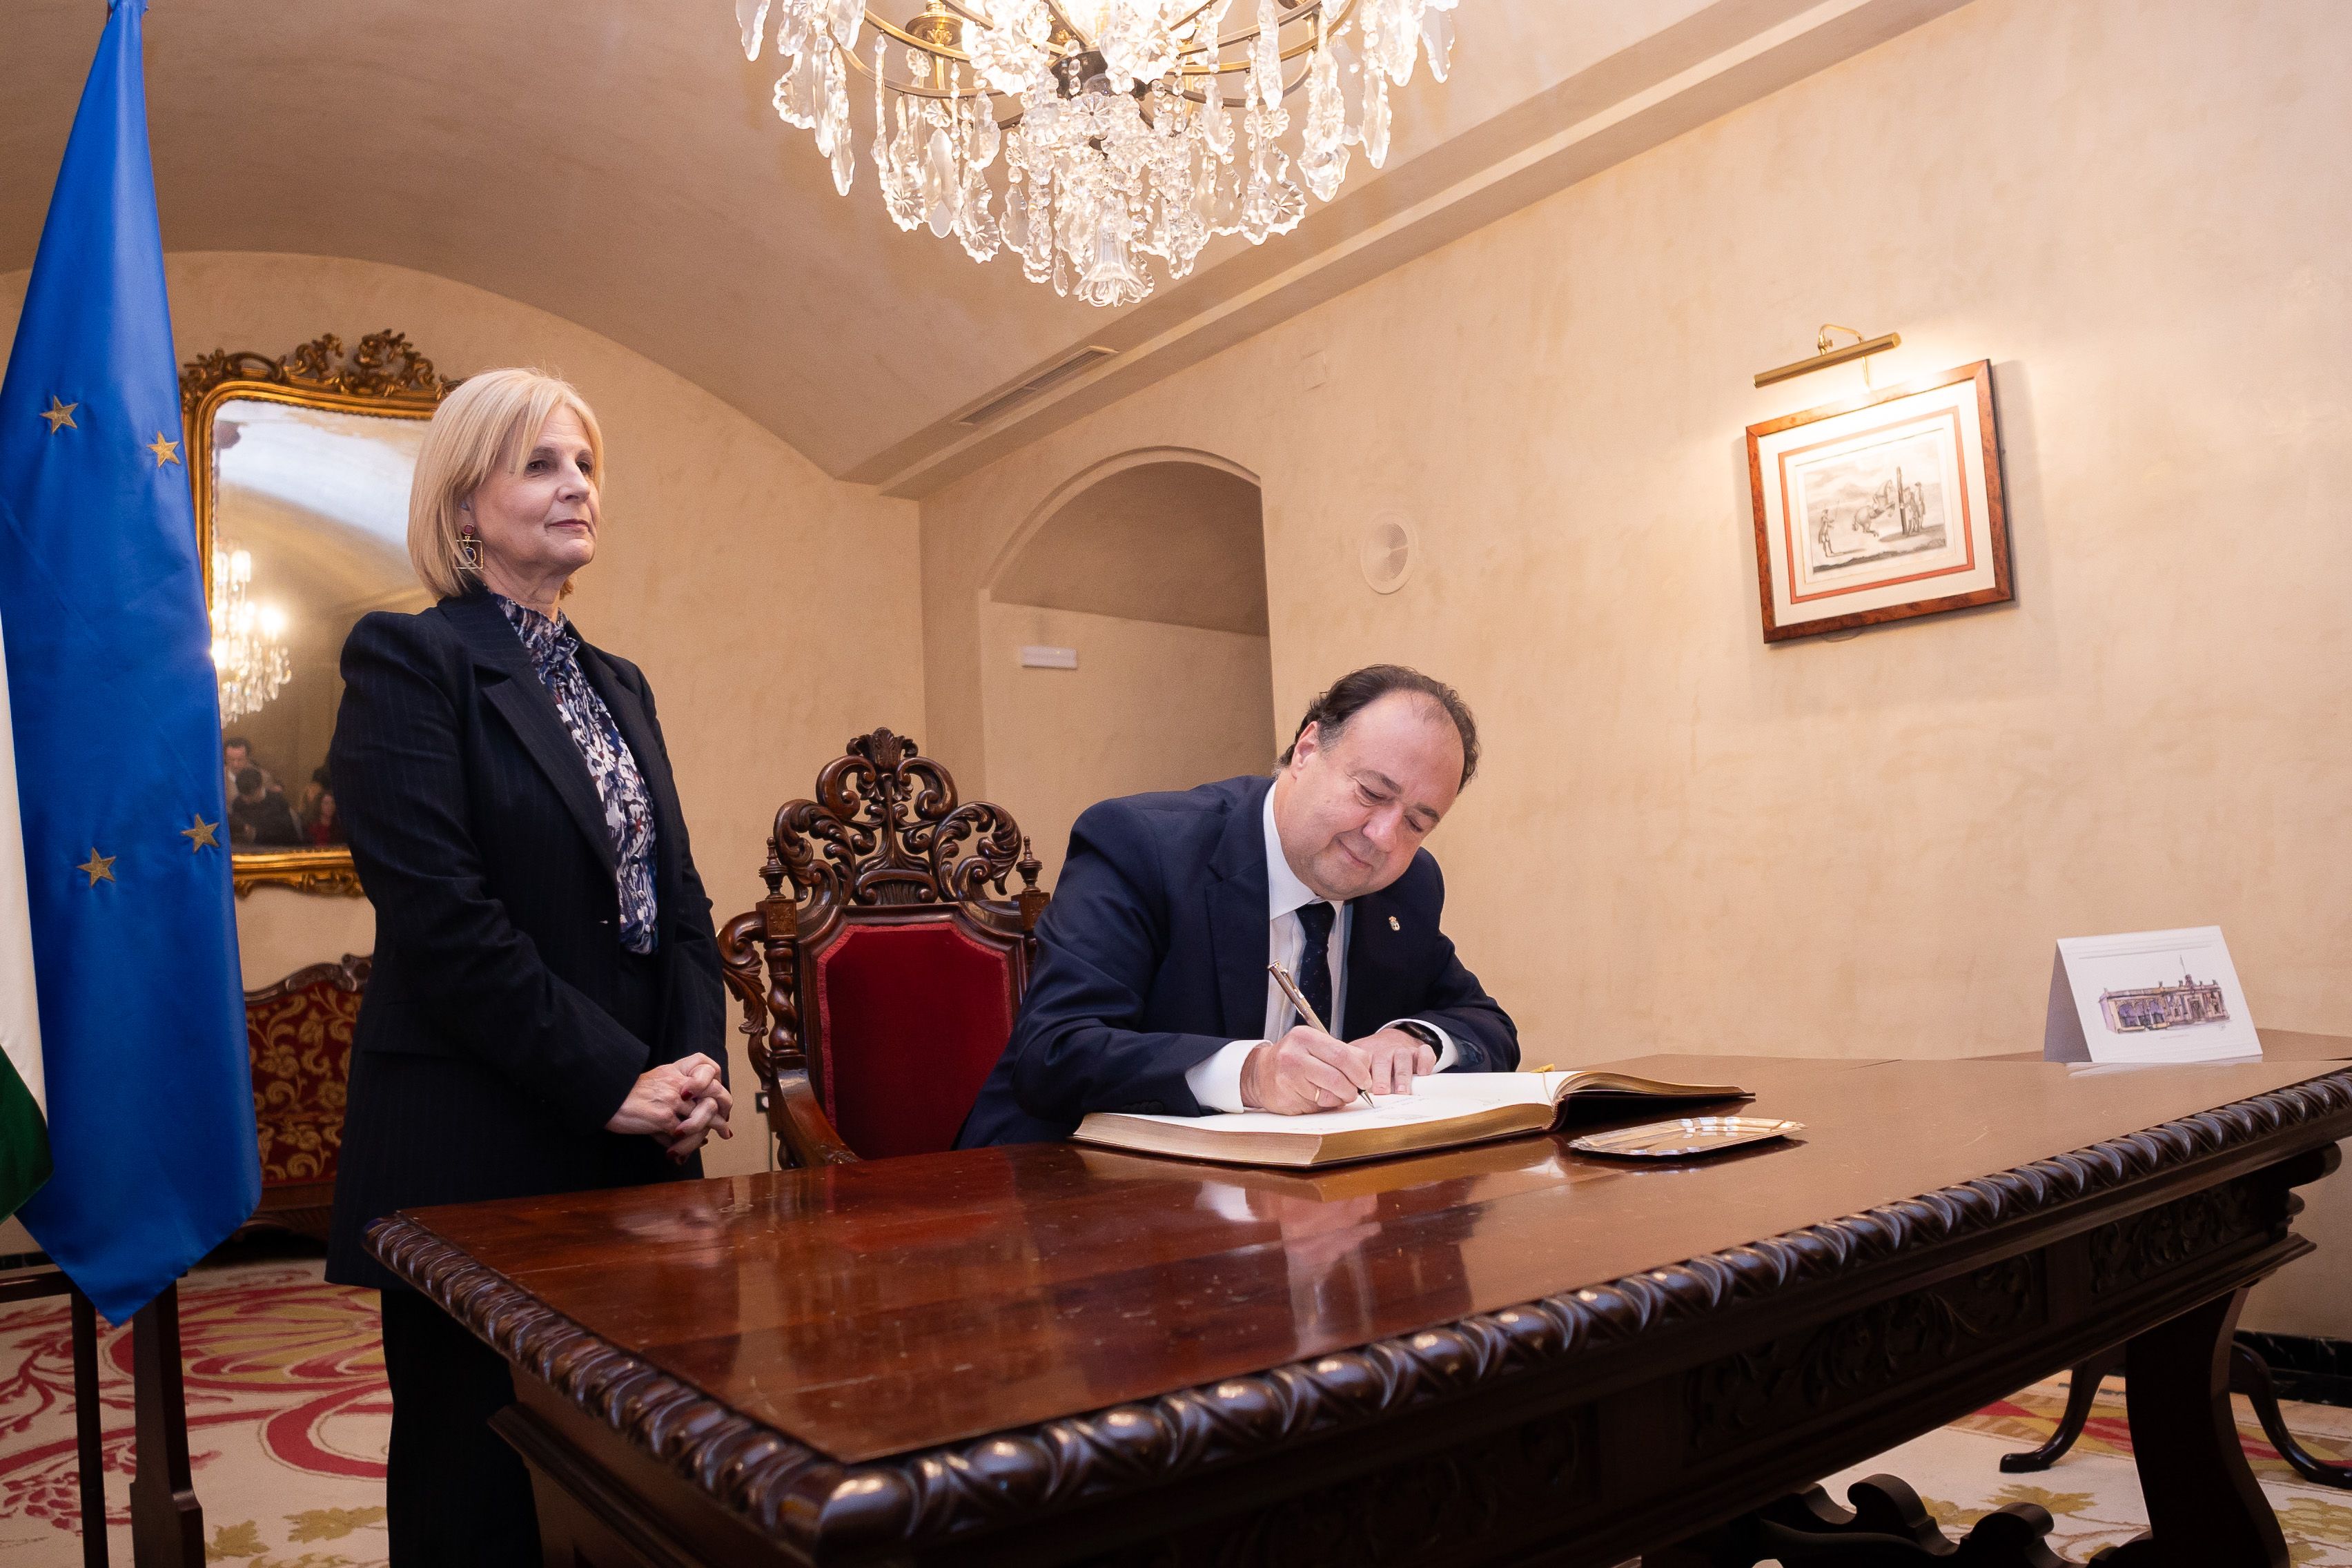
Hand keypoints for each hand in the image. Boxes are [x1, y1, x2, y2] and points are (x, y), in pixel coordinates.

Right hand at [605, 1054, 733, 1158]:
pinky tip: (678, 1154)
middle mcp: (678, 1083)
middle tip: (725, 1129)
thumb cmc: (626, 1096)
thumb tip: (690, 1133)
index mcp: (676, 1072)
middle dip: (721, 1113)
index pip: (708, 1070)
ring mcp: (672, 1100)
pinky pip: (683, 1135)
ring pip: (702, 1118)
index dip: (718, 1087)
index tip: (721, 1105)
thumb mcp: (653, 1087)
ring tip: (708, 1141)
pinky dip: (684, 1146)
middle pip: (713, 1095)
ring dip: (705, 1134)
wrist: (606, 1099)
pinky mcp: (663, 1118)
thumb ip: (673, 1103)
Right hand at [1240, 1026, 1373, 1114]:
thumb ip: (1341, 1052)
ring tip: (1337, 1095)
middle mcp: (1294, 1055)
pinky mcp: (1287, 1097)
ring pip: (1329, 1094)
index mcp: (1306, 1037)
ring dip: (1340, 1099)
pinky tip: (1318, 1098)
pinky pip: (1317, 1106)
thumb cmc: (1292, 1060)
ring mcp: (1288, 1077)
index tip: (1365, 1079)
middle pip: (1337, 1076)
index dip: (1360, 1070)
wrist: (1259, 1073)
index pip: (1343, 1054)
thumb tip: (1366, 1066)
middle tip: (1356, 1091)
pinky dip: (1325, 1105)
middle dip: (1353, 1088)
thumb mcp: (1315, 1046)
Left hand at [1351, 1026, 1438, 1094]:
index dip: (1362, 1077)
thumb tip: (1340, 1096)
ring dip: (1402, 1075)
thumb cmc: (1374, 1056)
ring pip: (1403, 1058)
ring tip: (1402, 1091)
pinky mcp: (1419, 1051)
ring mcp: (1403, 1050)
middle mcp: (1385, 1051)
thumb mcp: (1359, 1061)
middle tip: (1382, 1092)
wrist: (1393, 1038)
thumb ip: (1350, 1074)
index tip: (1360, 1090)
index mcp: (1367, 1054)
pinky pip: (1424, 1053)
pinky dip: (1425, 1062)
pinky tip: (1423, 1074)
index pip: (1363, 1064)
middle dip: (1382, 1077)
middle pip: (1382, 1062)